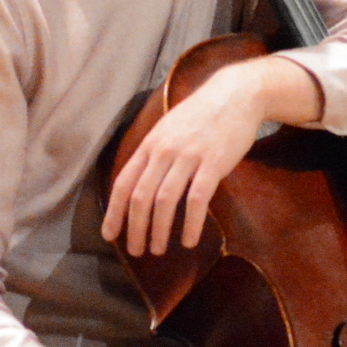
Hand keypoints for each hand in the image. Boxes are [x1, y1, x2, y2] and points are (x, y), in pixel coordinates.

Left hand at [103, 54, 318, 256]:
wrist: (236, 95)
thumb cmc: (202, 115)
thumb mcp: (169, 129)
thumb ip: (154, 154)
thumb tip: (142, 185)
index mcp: (149, 145)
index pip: (123, 184)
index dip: (114, 213)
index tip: (111, 236)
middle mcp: (163, 152)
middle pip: (140, 197)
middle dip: (135, 229)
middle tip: (137, 252)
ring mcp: (188, 157)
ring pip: (165, 201)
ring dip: (159, 231)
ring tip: (159, 250)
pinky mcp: (213, 163)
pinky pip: (197, 199)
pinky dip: (191, 223)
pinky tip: (190, 240)